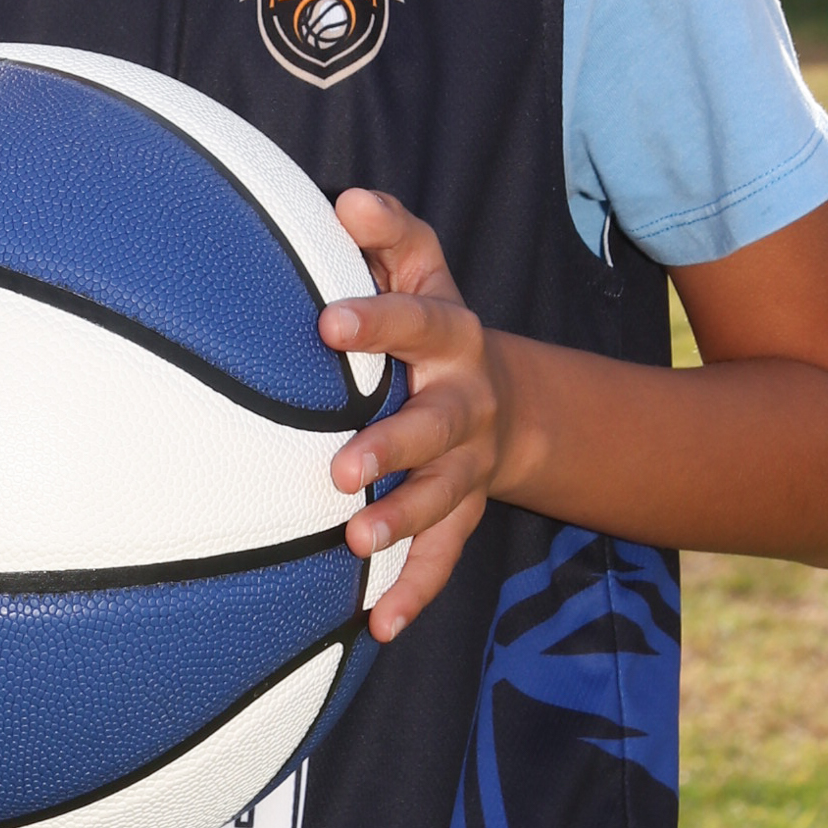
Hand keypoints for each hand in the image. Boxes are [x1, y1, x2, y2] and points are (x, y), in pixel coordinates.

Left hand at [319, 191, 508, 643]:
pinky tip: (380, 627)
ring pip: (442, 497)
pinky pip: (443, 558)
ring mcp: (468, 463)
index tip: (326, 322)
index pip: (417, 321)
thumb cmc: (429, 319)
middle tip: (340, 466)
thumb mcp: (419, 266)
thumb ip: (386, 232)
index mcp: (451, 334)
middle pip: (437, 425)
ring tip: (356, 542)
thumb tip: (345, 200)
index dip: (377, 320)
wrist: (501, 393)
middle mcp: (467, 401)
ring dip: (403, 522)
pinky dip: (414, 593)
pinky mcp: (461, 511)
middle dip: (392, 445)